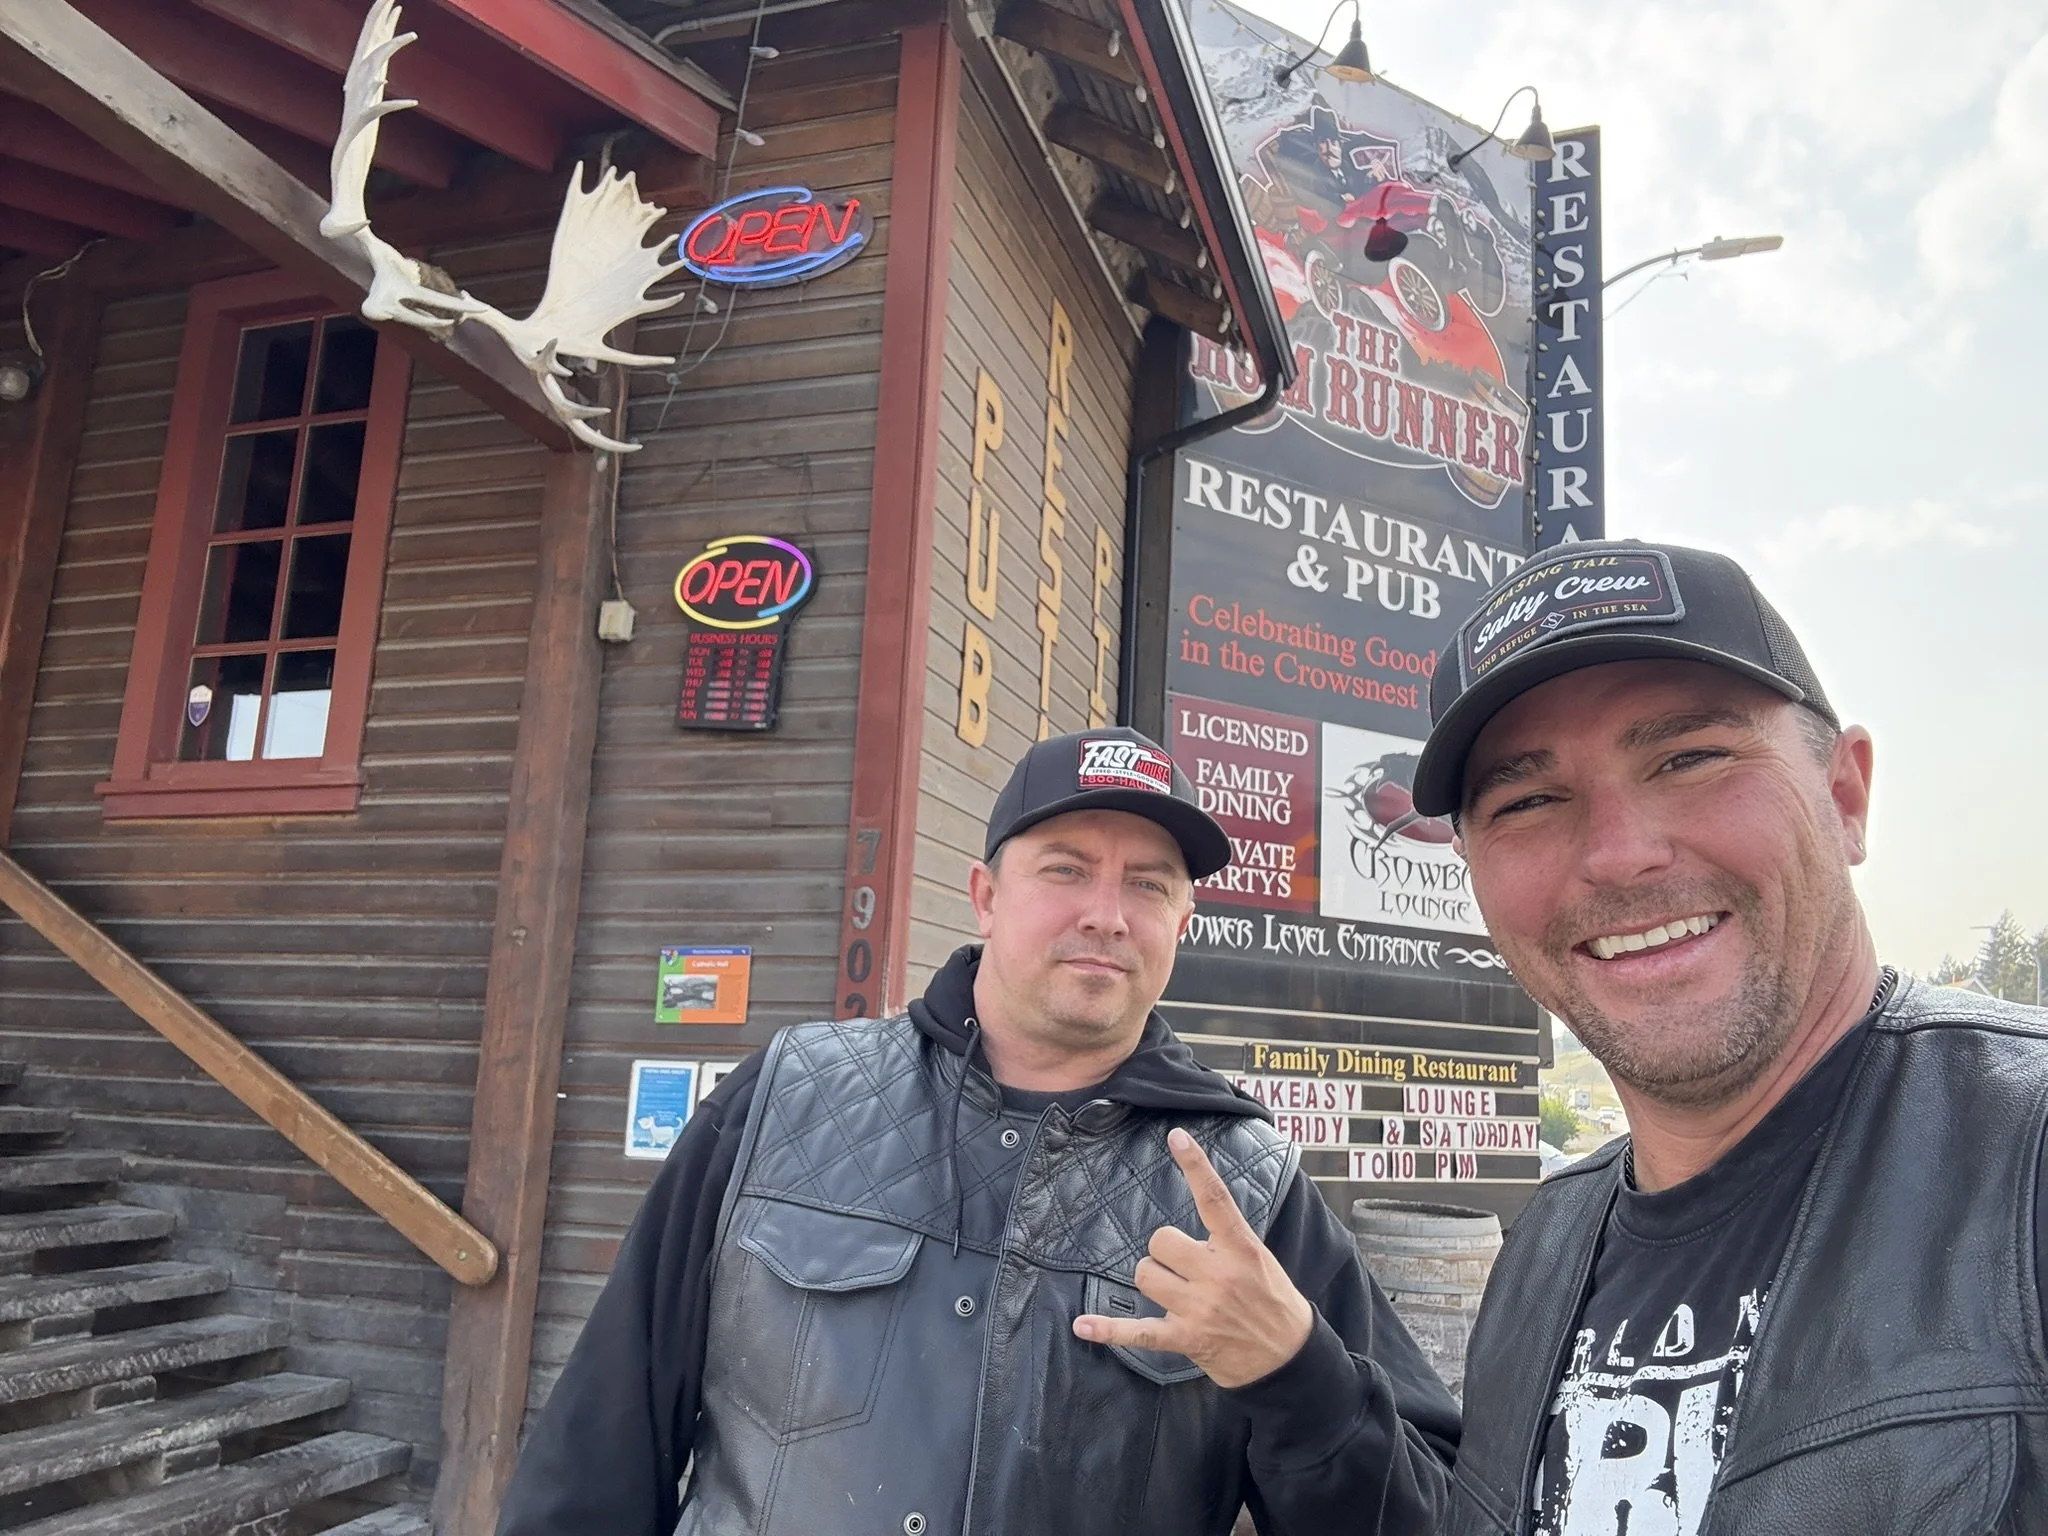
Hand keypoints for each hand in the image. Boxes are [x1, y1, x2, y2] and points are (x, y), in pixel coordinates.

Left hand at [1072, 1127, 1314, 1387]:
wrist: (1290, 1360)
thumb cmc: (1273, 1302)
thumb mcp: (1260, 1259)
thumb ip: (1227, 1238)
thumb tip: (1199, 1208)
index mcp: (1241, 1248)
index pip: (1215, 1199)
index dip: (1196, 1165)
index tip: (1176, 1137)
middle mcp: (1219, 1274)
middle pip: (1160, 1241)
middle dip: (1164, 1251)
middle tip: (1184, 1266)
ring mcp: (1200, 1308)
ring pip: (1145, 1275)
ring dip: (1153, 1280)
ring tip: (1175, 1294)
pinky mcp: (1186, 1338)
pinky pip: (1138, 1331)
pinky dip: (1109, 1330)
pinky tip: (1082, 1326)